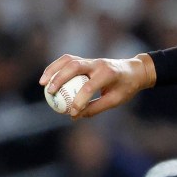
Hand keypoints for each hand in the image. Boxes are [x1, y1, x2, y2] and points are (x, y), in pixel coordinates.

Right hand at [39, 53, 155, 118]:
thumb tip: (75, 116)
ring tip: (42, 83)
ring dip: (53, 69)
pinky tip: (47, 78)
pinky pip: (68, 61)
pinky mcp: (86, 60)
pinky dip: (56, 67)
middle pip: (74, 66)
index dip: (79, 101)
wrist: (135, 70)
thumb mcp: (116, 100)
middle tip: (49, 92)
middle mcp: (98, 64)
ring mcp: (91, 60)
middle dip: (59, 78)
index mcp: (109, 74)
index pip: (90, 87)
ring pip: (68, 60)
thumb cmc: (126, 87)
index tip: (71, 112)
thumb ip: (96, 108)